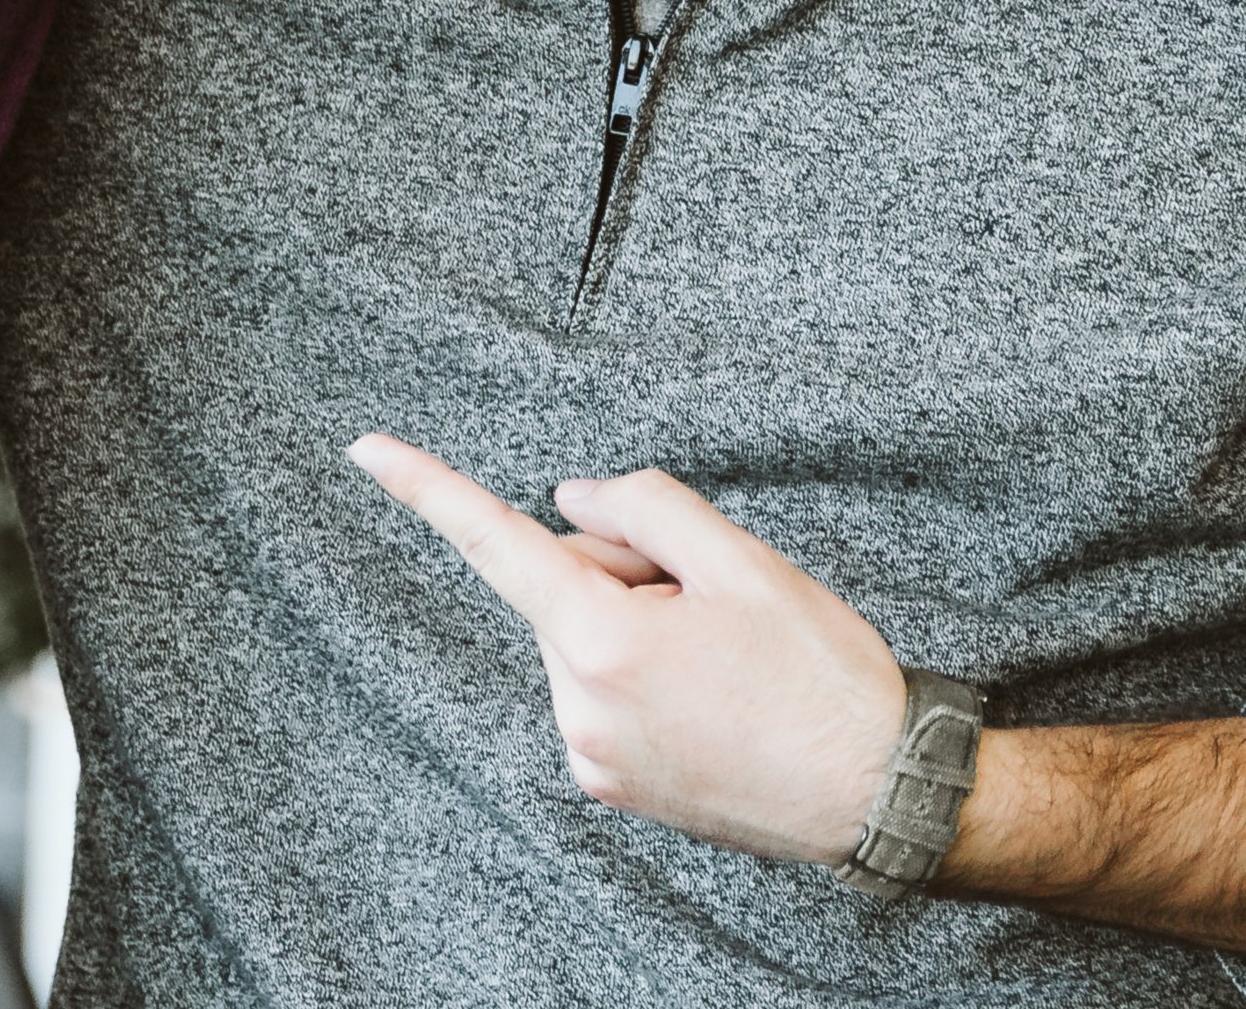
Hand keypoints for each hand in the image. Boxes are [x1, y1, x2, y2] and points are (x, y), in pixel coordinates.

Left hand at [346, 440, 900, 866]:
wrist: (881, 795)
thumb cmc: (823, 676)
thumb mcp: (744, 562)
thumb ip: (644, 509)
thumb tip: (566, 501)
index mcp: (603, 643)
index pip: (495, 544)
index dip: (426, 488)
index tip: (364, 448)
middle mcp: (578, 707)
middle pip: (564, 588)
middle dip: (625, 573)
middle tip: (715, 606)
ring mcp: (590, 756)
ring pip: (583, 640)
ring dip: (636, 628)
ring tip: (724, 663)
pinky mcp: (609, 785)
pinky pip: (599, 692)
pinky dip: (642, 674)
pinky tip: (713, 698)